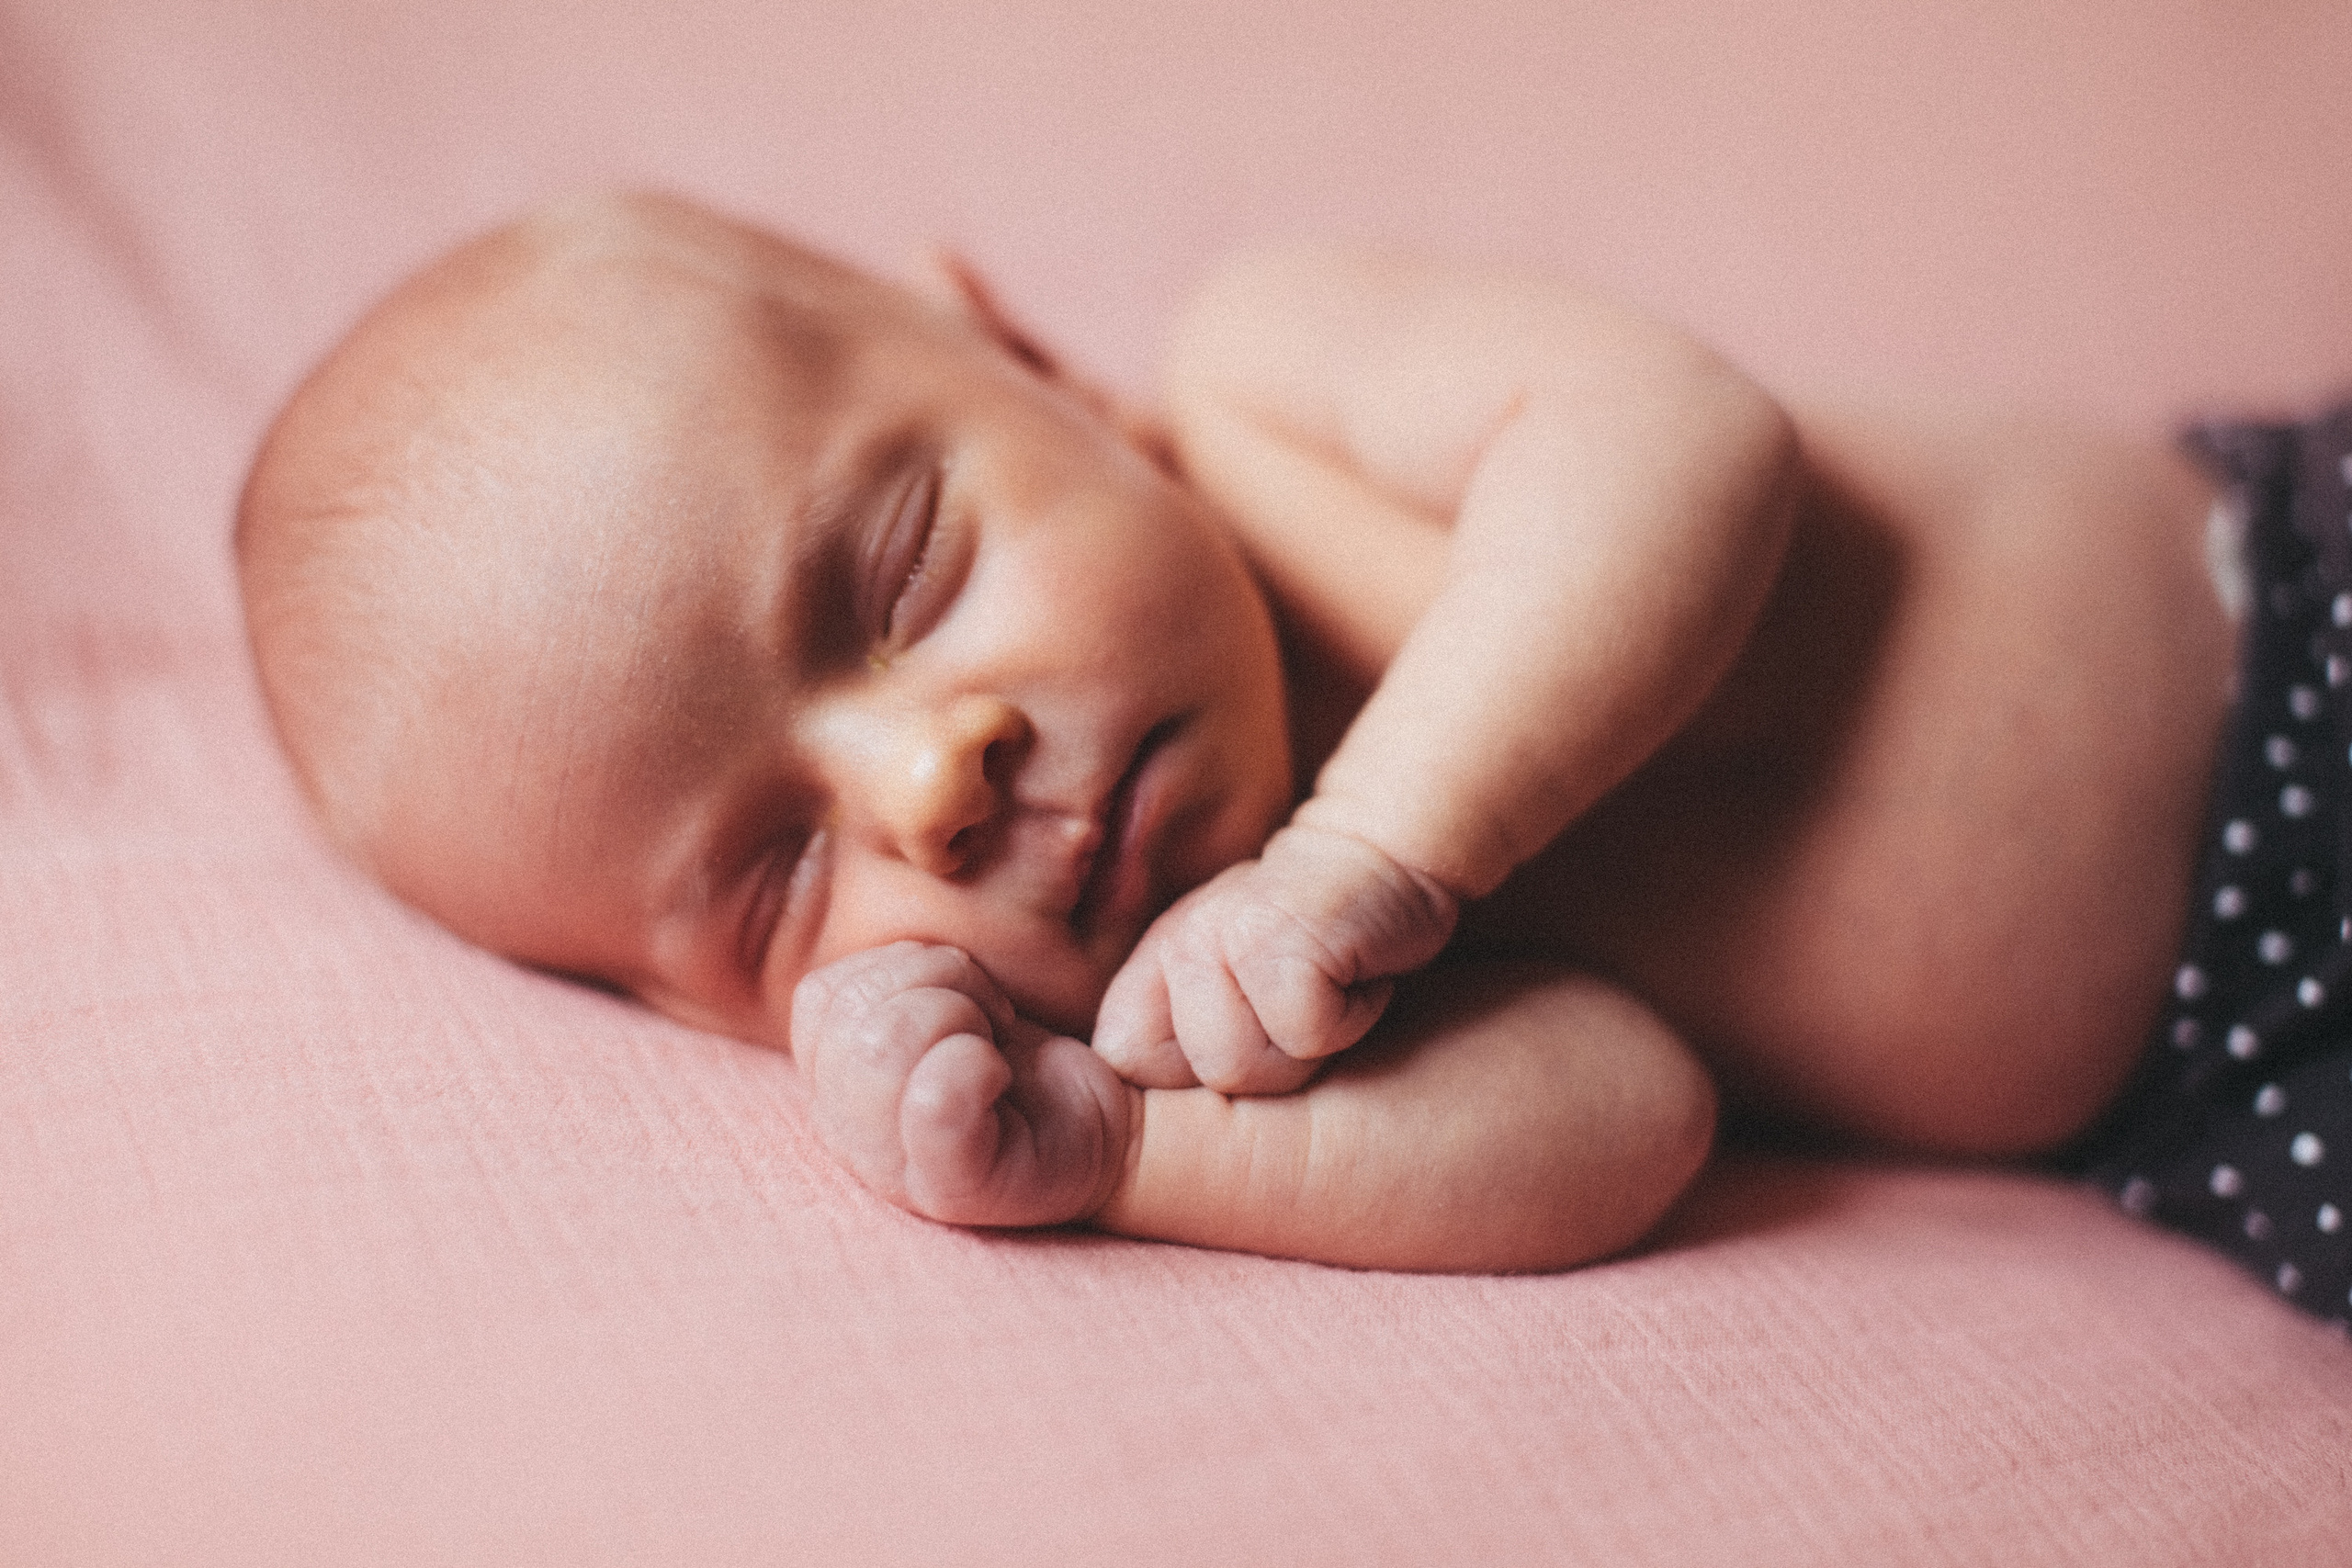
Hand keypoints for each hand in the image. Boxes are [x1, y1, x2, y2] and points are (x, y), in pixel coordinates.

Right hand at [790, 942, 1134, 1227]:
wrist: (1110, 1123)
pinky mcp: (954, 1190)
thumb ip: (891, 973)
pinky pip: (935, 1101)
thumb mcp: (946, 994)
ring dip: (963, 1014)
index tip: (958, 990)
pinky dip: (977, 1065)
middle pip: (852, 1014)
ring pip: (885, 1043)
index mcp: (834, 1081)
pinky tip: (1004, 1079)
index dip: (898, 966)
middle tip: (991, 1018)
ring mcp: (895, 1171)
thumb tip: (872, 897)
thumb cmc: (1023, 1052)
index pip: (820, 996)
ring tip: (996, 1045)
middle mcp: (847, 1134)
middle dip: (940, 981)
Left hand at [1092, 824, 1458, 1094]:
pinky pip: (1305, 1034)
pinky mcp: (1274, 939)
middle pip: (1202, 1079)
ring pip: (1243, 1068)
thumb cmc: (1315, 946)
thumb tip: (1152, 1114)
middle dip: (1271, 1067)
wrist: (1380, 857)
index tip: (1256, 1028)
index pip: (1125, 1062)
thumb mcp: (1232, 988)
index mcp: (1152, 966)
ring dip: (1311, 1044)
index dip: (1196, 1075)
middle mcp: (1173, 946)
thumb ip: (1181, 1038)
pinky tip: (1356, 974)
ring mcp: (1214, 937)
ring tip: (1326, 989)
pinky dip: (1351, 1016)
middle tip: (1300, 1005)